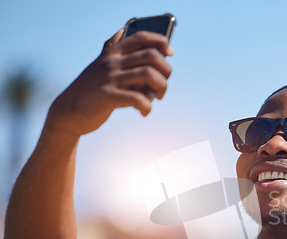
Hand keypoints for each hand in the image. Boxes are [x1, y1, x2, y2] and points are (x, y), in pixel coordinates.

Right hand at [45, 29, 172, 137]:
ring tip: (157, 98)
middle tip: (163, 86)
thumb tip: (122, 31)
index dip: (160, 42)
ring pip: (148, 74)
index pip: (141, 38)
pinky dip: (147, 107)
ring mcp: (110, 78)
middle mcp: (112, 62)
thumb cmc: (89, 89)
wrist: (68, 112)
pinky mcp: (108, 96)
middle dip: (166, 71)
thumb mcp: (99, 64)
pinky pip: (138, 99)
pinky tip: (144, 112)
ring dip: (161, 87)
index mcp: (112, 53)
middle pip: (151, 56)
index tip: (170, 53)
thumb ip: (112, 48)